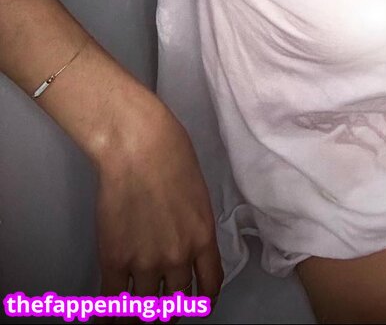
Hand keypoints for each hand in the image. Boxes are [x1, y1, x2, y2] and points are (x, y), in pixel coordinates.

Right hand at [94, 99, 222, 302]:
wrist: (139, 146)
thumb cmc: (171, 156)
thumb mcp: (198, 196)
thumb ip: (194, 228)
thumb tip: (185, 247)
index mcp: (203, 238)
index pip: (209, 287)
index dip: (201, 302)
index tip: (195, 305)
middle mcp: (178, 257)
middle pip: (176, 304)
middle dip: (168, 309)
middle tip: (159, 304)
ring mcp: (146, 262)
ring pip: (145, 308)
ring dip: (139, 313)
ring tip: (132, 312)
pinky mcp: (115, 261)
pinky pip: (113, 302)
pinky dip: (110, 313)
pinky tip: (108, 314)